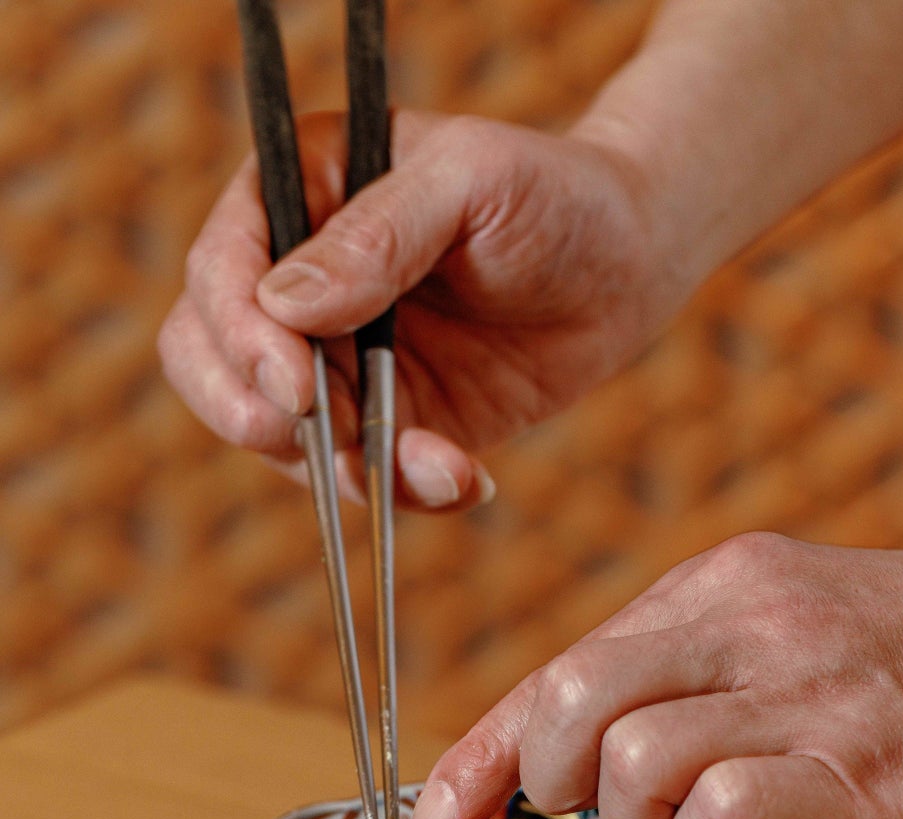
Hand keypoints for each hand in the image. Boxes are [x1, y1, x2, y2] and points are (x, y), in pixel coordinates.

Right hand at [158, 110, 672, 510]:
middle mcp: (302, 285)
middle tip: (319, 440)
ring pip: (285, 438)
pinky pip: (365, 475)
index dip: (237, 334)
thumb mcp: (472, 183)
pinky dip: (406, 491)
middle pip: (214, 360)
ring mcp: (341, 361)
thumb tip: (284, 305)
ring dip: (346, 468)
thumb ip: (380, 235)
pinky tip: (468, 478)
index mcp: (301, 197)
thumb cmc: (554, 194)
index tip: (293, 386)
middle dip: (253, 414)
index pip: (221, 268)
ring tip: (443, 465)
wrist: (628, 267)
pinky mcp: (389, 421)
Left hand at [413, 533, 902, 818]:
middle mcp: (749, 629)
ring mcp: (804, 698)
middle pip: (575, 702)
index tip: (441, 811)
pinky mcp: (859, 774)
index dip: (486, 747)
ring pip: (638, 764)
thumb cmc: (897, 658)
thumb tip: (573, 744)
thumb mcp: (778, 626)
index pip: (564, 664)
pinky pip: (726, 815)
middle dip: (553, 780)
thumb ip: (679, 670)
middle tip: (600, 810)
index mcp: (717, 588)